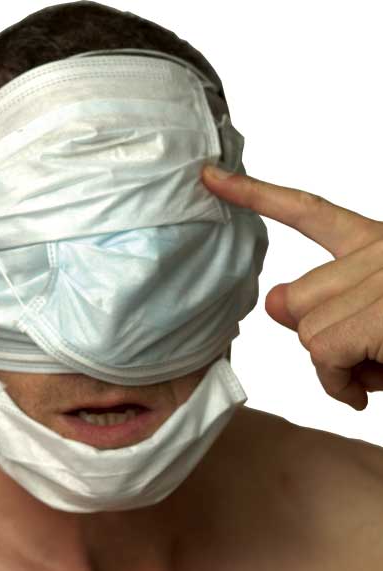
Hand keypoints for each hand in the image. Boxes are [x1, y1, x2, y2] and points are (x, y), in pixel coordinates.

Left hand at [202, 165, 382, 410]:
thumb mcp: (382, 320)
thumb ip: (331, 306)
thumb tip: (274, 302)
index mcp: (382, 244)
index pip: (308, 212)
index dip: (256, 194)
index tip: (211, 177)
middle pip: (297, 296)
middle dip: (321, 338)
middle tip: (368, 356)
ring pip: (308, 331)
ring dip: (339, 367)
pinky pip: (324, 351)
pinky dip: (340, 383)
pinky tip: (375, 388)